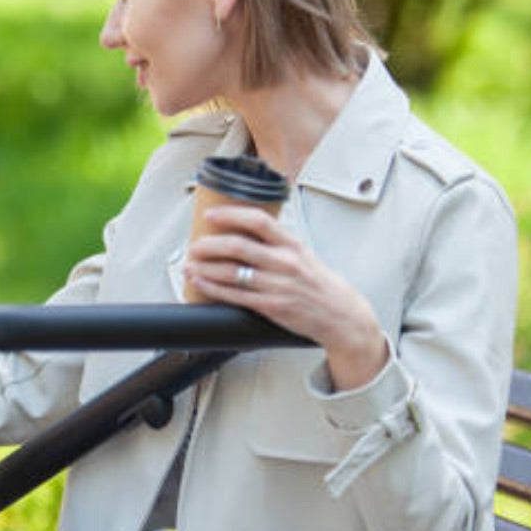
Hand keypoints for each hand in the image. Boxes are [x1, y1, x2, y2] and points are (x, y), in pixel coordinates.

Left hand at [184, 205, 387, 389]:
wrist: (341, 315)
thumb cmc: (319, 284)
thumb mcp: (303, 255)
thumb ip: (276, 243)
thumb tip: (243, 231)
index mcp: (292, 244)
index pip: (259, 221)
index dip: (231, 215)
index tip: (211, 215)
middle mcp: (285, 262)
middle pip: (238, 246)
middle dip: (209, 245)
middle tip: (194, 245)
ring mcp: (278, 285)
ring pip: (232, 272)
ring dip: (205, 268)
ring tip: (189, 264)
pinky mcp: (272, 306)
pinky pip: (235, 295)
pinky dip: (213, 288)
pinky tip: (200, 283)